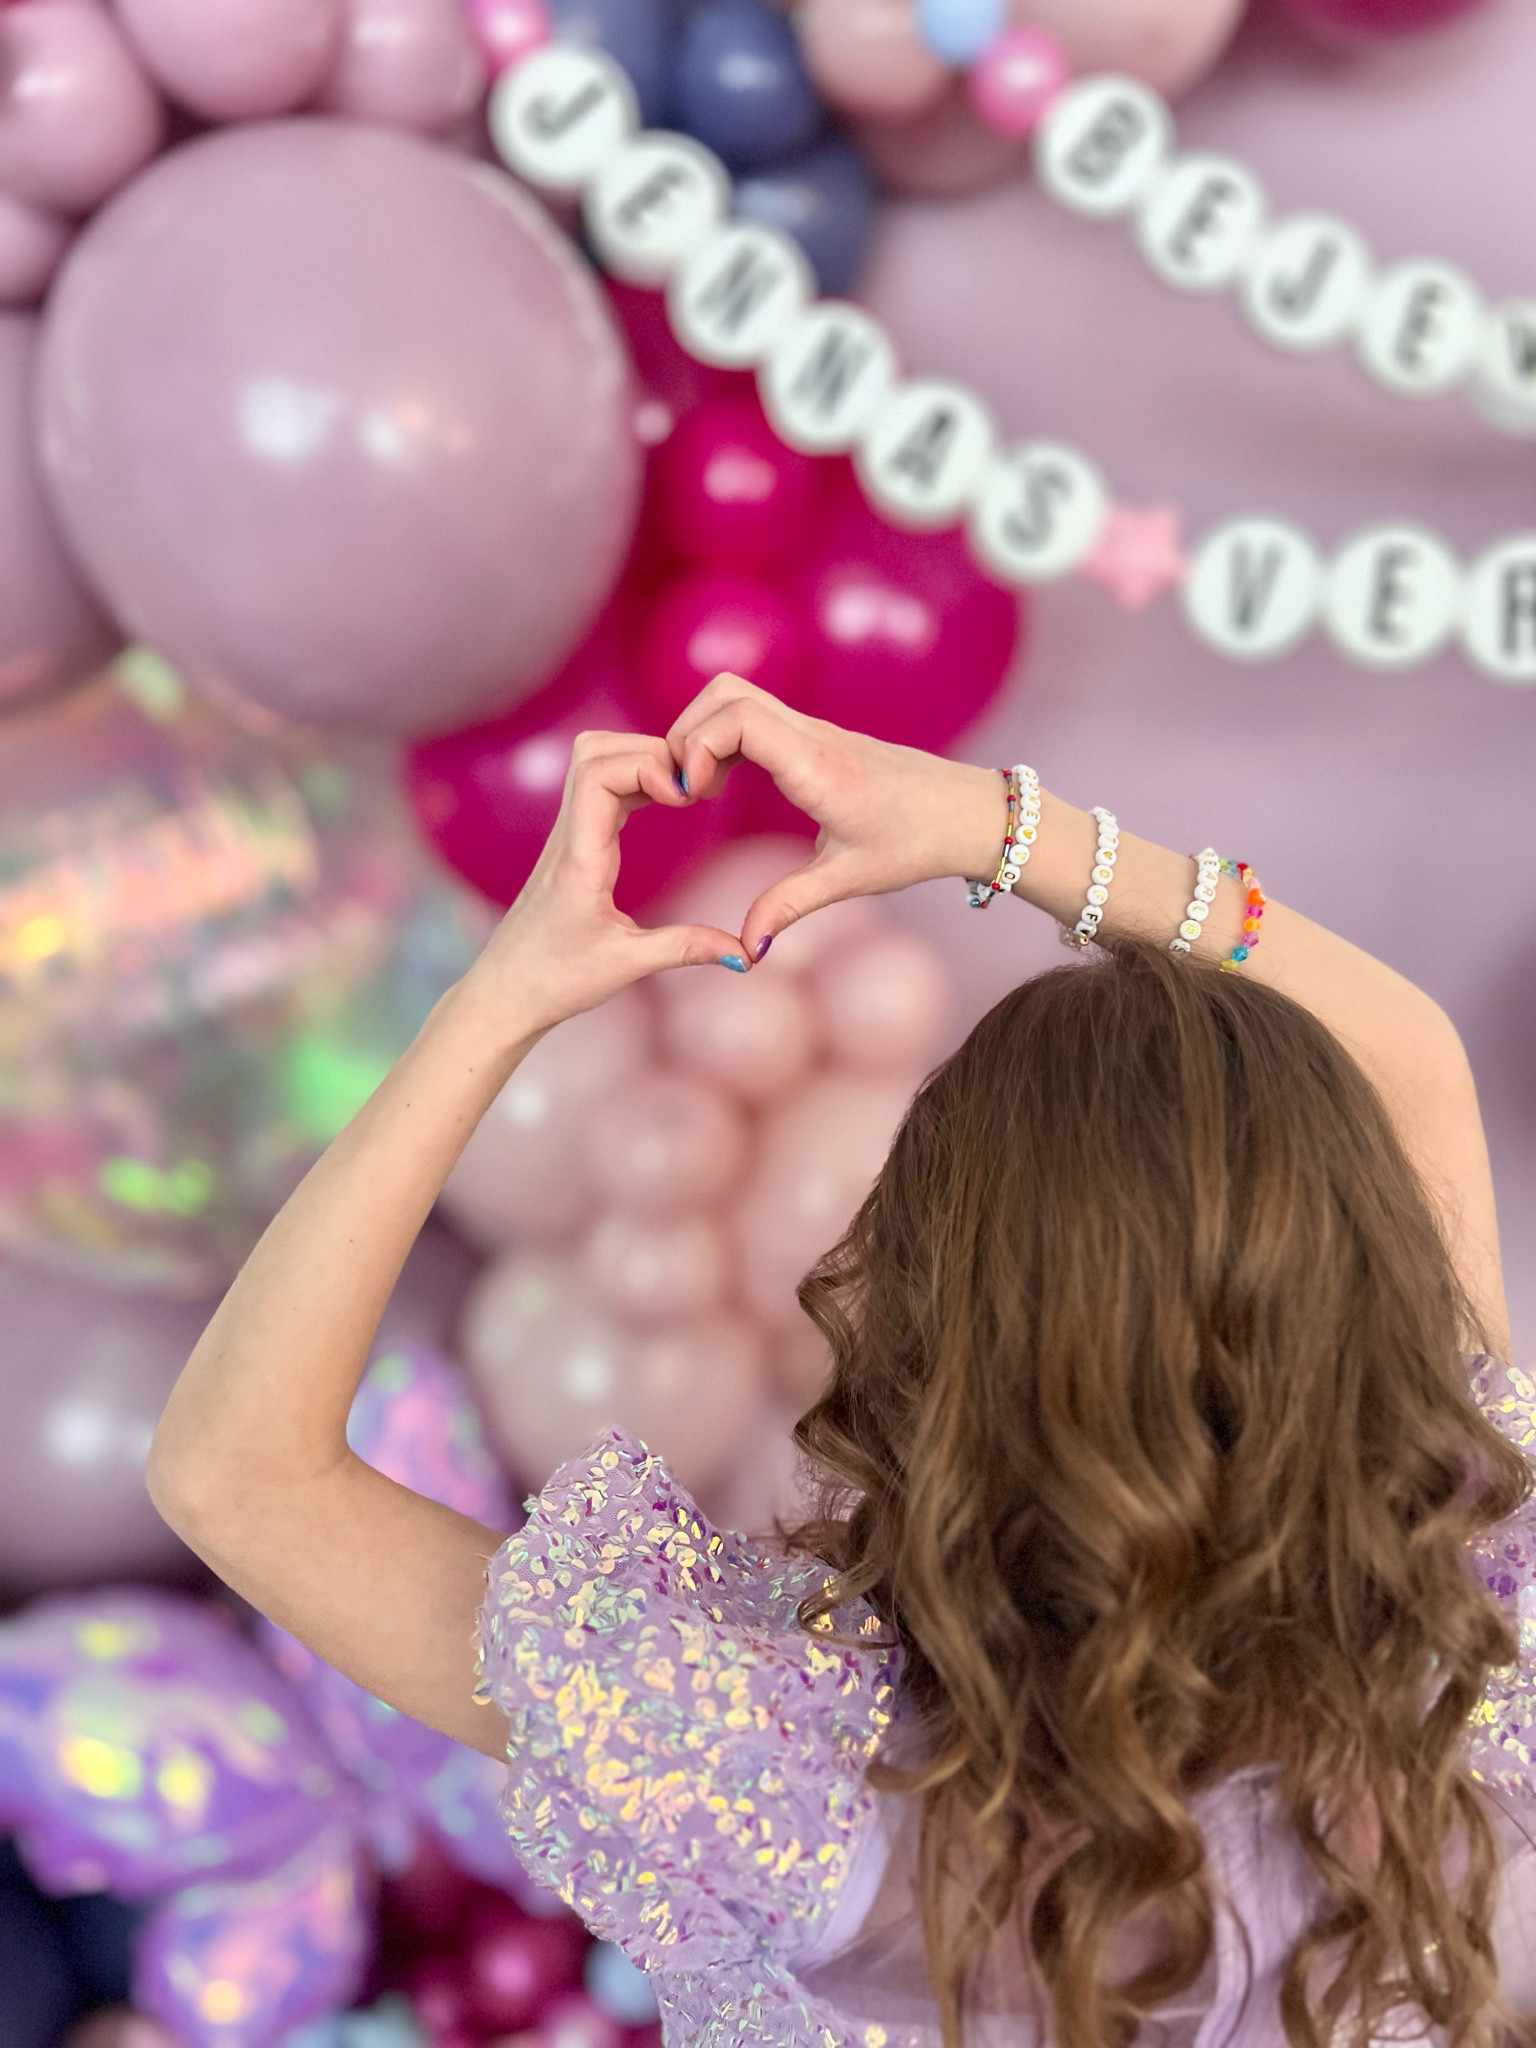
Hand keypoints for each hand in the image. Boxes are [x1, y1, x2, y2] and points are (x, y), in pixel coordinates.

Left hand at [459, 730, 746, 1040]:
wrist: (505, 993)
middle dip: (648, 751)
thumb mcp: (627, 965)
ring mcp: (564, 837)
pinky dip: (631, 779)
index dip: (645, 766)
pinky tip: (660, 802)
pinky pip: (595, 787)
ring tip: (678, 789)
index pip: (597, 775)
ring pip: (590, 761)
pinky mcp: (570, 844)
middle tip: (689, 785)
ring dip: (637, 759)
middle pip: (593, 751)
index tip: (683, 796)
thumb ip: (686, 949)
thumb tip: (745, 952)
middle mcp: (566, 837)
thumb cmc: (554, 980)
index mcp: (578, 859)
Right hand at [668, 675, 1009, 957]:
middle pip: (726, 693)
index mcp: (819, 768)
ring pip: (737, 695)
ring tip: (698, 787)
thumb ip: (788, 907)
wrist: (968, 813)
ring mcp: (815, 728)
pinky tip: (724, 782)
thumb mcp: (849, 879)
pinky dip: (724, 736)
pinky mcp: (816, 734)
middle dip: (687, 733)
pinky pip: (755, 713)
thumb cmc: (916, 843)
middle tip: (681, 789)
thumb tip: (746, 951)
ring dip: (704, 731)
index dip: (698, 746)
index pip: (740, 719)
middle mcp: (813, 736)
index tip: (690, 795)